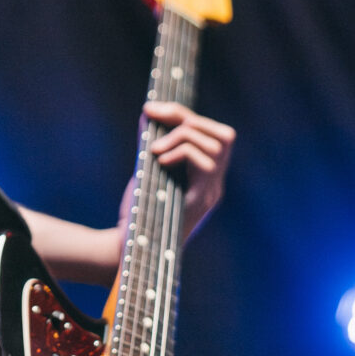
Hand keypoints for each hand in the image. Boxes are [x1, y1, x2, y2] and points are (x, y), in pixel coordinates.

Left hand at [131, 100, 235, 241]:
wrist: (129, 247)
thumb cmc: (135, 211)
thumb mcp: (147, 171)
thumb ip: (155, 146)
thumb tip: (149, 113)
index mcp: (204, 177)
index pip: (213, 134)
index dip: (184, 114)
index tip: (150, 108)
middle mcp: (214, 184)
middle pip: (225, 135)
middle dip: (188, 117)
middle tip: (155, 117)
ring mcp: (211, 192)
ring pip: (218, 144)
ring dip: (182, 135)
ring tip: (155, 150)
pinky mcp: (202, 200)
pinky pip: (205, 162)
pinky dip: (181, 152)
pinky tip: (160, 161)